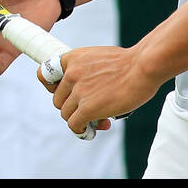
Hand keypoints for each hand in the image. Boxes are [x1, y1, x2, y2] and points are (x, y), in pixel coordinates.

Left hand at [38, 46, 161, 136]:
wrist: (143, 67)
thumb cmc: (130, 62)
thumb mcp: (100, 57)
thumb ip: (88, 72)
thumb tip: (89, 94)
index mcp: (73, 58)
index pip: (44, 75)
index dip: (51, 87)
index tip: (65, 94)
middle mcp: (71, 74)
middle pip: (58, 100)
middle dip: (73, 107)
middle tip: (91, 109)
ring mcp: (78, 91)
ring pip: (66, 114)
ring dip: (81, 119)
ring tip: (100, 119)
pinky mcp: (86, 108)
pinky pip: (74, 125)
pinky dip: (83, 130)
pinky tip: (97, 127)